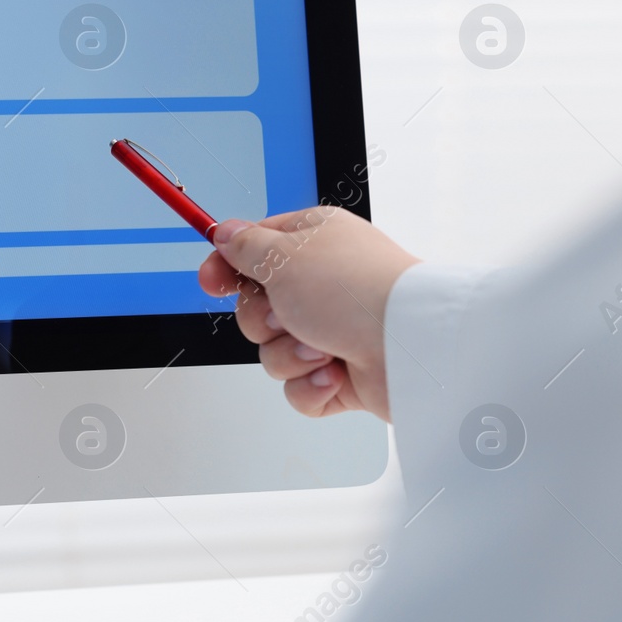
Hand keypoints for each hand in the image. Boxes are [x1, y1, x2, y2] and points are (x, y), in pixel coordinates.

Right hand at [198, 207, 419, 419]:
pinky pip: (298, 387)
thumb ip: (245, 247)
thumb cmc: (355, 291)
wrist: (409, 347)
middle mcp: (322, 285)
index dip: (227, 267)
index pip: (254, 251)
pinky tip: (335, 373)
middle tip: (285, 316)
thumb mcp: (283, 255)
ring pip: (274, 352)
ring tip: (321, 348)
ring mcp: (333, 331)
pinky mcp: (342, 373)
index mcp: (312, 244)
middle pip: (256, 308)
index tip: (212, 283)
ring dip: (290, 354)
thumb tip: (225, 233)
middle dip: (262, 321)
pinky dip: (311, 385)